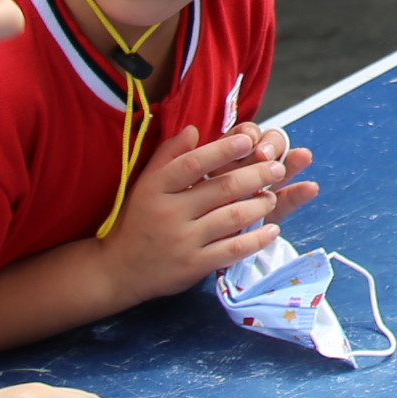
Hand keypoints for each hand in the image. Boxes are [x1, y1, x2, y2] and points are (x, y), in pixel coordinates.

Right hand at [100, 125, 313, 304]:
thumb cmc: (138, 219)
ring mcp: (182, 240)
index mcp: (156, 187)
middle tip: (276, 168)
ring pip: (231, 218)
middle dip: (256, 175)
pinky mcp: (194, 265)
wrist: (120, 269)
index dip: (223, 149)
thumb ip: (169, 155)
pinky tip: (272, 230)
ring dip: (259, 205)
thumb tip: (194, 129)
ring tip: (272, 197)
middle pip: (221, 189)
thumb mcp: (146, 183)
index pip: (193, 163)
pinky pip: (232, 249)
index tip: (248, 139)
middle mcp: (169, 213)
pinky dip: (256, 239)